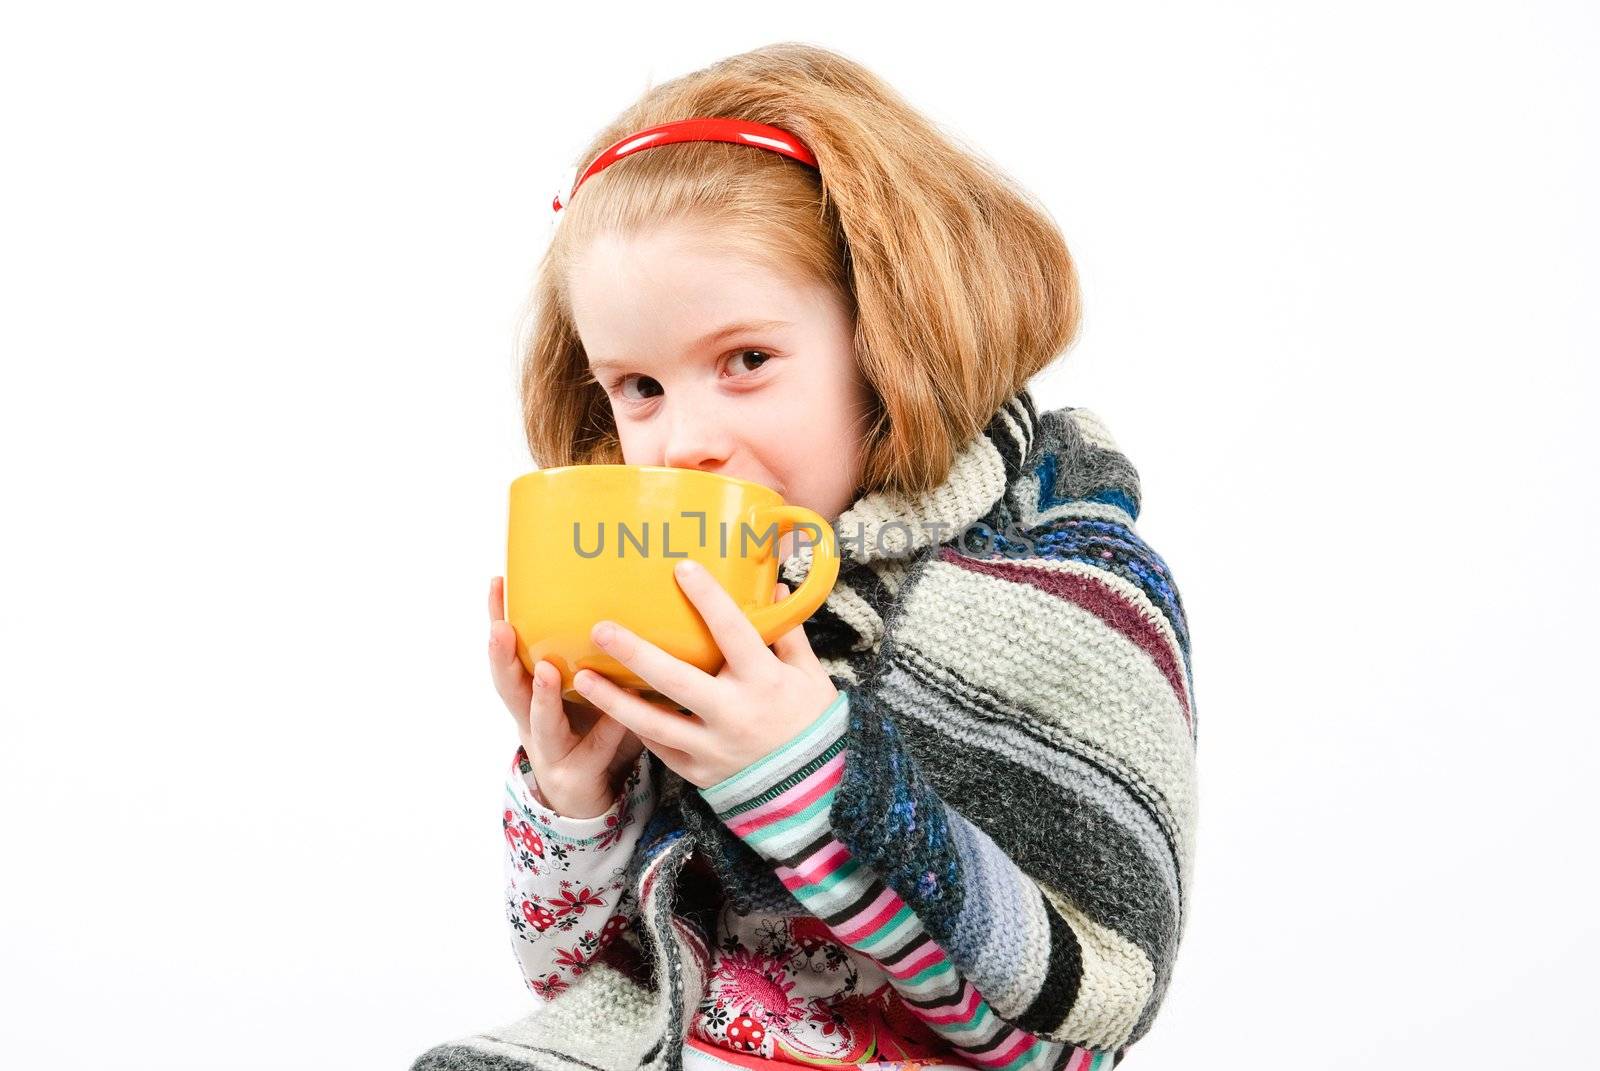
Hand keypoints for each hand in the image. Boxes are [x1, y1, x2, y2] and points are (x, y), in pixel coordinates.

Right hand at [487, 576, 645, 818]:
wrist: (586, 798)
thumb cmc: (589, 731)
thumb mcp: (585, 692)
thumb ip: (592, 657)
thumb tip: (624, 596)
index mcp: (530, 693)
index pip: (509, 651)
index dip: (499, 619)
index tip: (498, 583)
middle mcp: (531, 720)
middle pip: (509, 687)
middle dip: (502, 657)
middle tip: (500, 629)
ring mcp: (551, 749)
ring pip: (541, 723)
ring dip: (542, 697)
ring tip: (548, 671)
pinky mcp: (577, 775)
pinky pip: (594, 751)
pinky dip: (606, 732)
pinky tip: (620, 716)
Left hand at [569, 560, 839, 789]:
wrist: (813, 791)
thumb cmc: (811, 722)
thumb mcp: (810, 676)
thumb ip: (788, 633)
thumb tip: (772, 588)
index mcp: (765, 682)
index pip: (733, 632)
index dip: (708, 599)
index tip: (682, 568)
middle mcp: (734, 714)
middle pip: (676, 680)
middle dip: (635, 653)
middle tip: (601, 629)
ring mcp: (713, 748)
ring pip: (654, 723)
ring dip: (613, 700)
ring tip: (582, 678)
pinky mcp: (699, 772)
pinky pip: (660, 748)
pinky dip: (636, 728)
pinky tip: (612, 708)